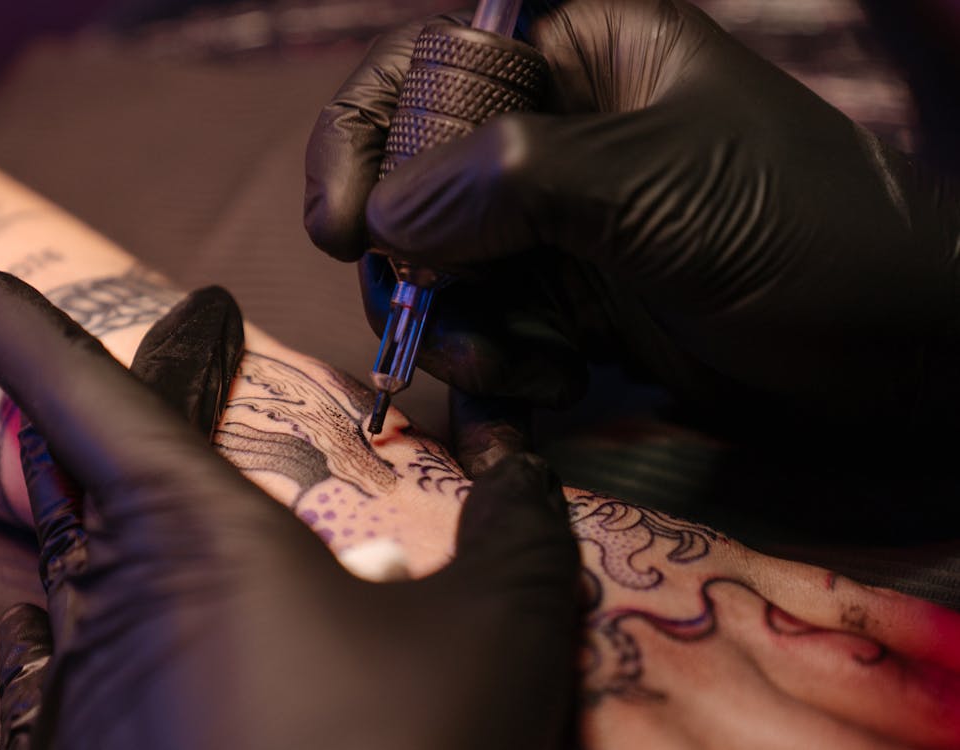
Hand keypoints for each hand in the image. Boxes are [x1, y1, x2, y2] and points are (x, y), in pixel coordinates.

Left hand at [0, 272, 580, 749]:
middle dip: (130, 404)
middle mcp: (111, 614)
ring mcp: (81, 707)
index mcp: (195, 546)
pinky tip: (66, 632)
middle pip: (91, 478)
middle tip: (185, 358)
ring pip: (76, 575)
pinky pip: (50, 672)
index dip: (44, 335)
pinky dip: (68, 625)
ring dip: (117, 520)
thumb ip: (515, 534)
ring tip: (153, 487)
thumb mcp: (493, 639)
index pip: (95, 405)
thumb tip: (523, 471)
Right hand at [304, 1, 959, 431]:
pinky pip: (494, 347)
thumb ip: (506, 183)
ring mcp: (564, 234)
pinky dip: (491, 395)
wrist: (899, 356)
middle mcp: (558, 140)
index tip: (340, 229)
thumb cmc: (800, 232)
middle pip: (419, 191)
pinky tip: (516, 432)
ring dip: (463, 343)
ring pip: (449, 282)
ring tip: (527, 375)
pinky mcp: (577, 316)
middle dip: (419, 271)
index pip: (430, 70)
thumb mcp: (651, 183)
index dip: (365, 137)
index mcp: (580, 59)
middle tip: (440, 325)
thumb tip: (386, 218)